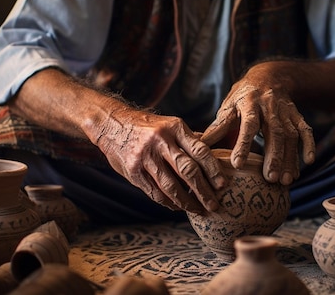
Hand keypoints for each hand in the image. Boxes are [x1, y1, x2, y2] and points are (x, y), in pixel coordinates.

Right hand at [92, 107, 224, 213]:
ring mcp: (145, 157)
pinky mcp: (133, 171)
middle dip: (203, 191)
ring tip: (198, 210)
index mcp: (174, 128)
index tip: (223, 184)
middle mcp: (160, 141)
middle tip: (214, 204)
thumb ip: (189, 139)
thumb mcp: (169, 124)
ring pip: (171, 185)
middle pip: (187, 170)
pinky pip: (155, 192)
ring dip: (187, 201)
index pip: (200, 151)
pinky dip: (168, 202)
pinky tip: (178, 207)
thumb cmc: (147, 127)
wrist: (111, 124)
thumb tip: (214, 154)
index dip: (213, 169)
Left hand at [201, 62, 315, 184]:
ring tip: (285, 180)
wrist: (269, 76)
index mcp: (249, 103)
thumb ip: (218, 126)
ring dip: (290, 158)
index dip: (243, 144)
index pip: (247, 124)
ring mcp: (286, 111)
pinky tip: (307, 162)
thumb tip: (199, 146)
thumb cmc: (242, 97)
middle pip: (274, 132)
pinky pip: (305, 130)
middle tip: (270, 178)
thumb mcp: (229, 107)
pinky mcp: (297, 115)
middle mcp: (269, 107)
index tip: (237, 164)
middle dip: (274, 156)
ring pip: (290, 135)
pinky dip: (309, 145)